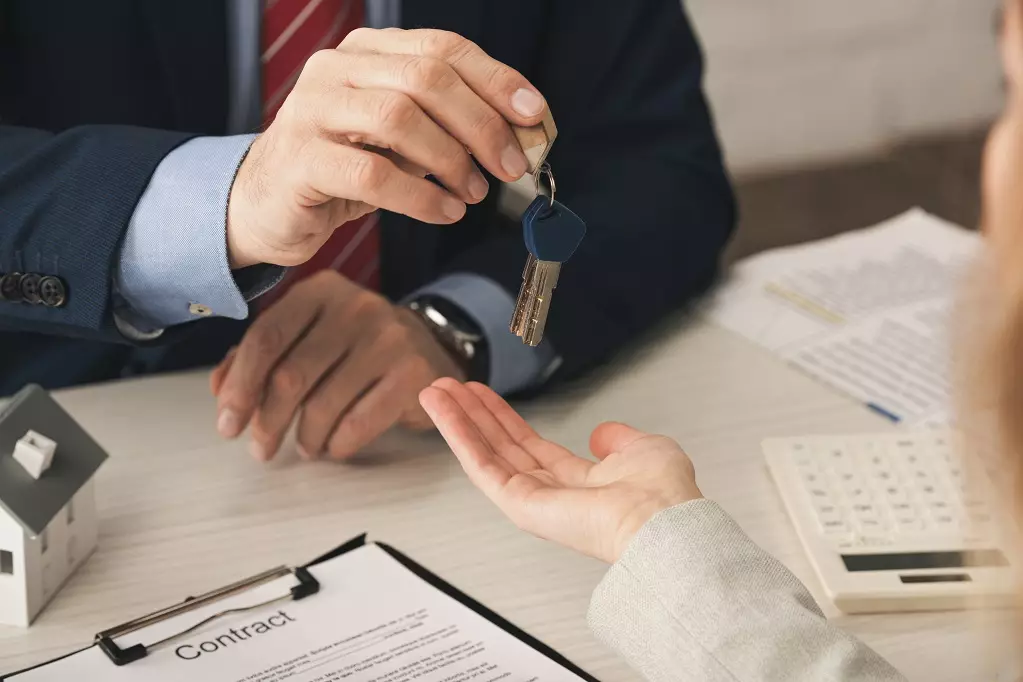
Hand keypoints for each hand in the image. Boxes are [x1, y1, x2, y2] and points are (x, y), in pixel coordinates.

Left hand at [212, 271, 465, 460]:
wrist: (431, 351)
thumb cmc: (357, 348)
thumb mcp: (310, 337)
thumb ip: (262, 356)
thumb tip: (220, 388)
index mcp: (320, 291)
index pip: (266, 337)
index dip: (240, 386)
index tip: (228, 423)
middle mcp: (355, 307)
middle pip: (291, 375)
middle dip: (267, 421)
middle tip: (261, 449)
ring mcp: (388, 338)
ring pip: (323, 404)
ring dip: (306, 437)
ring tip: (306, 446)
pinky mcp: (412, 372)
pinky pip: (359, 422)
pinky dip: (338, 443)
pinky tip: (335, 445)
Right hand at [226, 28, 546, 268]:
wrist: (268, 204)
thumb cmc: (344, 169)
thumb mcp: (401, 141)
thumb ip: (447, 128)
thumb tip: (516, 137)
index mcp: (368, 52)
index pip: (442, 49)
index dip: (495, 80)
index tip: (534, 114)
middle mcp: (336, 69)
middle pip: (426, 78)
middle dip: (481, 124)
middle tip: (511, 166)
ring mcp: (312, 109)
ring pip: (398, 118)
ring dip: (451, 159)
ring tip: (474, 192)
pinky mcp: (300, 158)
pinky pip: (372, 174)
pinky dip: (419, 196)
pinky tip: (444, 212)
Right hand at [419, 380, 702, 562]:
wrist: (661, 522)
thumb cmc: (663, 497)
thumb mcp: (644, 449)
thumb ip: (620, 439)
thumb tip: (602, 432)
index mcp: (580, 482)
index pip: (529, 444)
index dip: (503, 417)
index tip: (481, 395)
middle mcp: (552, 493)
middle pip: (500, 446)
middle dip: (471, 415)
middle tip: (447, 389)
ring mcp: (532, 500)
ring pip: (483, 454)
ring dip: (456, 421)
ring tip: (435, 393)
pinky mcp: (519, 505)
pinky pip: (481, 466)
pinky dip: (458, 435)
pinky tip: (443, 411)